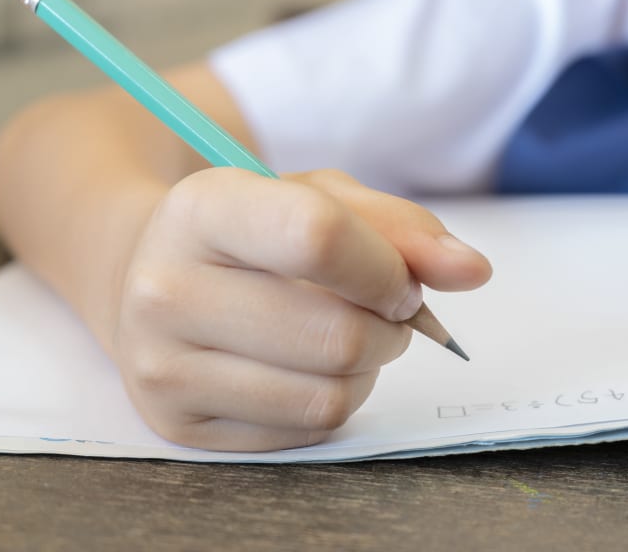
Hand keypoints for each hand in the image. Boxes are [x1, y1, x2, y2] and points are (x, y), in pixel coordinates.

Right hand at [113, 167, 491, 450]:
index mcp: (203, 209)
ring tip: (347, 337)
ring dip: (370, 369)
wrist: (153, 274)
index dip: (387, 268)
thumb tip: (473, 271)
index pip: (318, 238)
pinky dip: (337, 401)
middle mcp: (165, 288)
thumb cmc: (257, 231)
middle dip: (391, 328)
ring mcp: (161, 365)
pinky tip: (310, 369)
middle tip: (382, 311)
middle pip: (338, 334)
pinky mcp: (176, 423)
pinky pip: (307, 429)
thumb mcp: (322, 198)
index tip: (403, 281)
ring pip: (330, 393)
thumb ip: (403, 227)